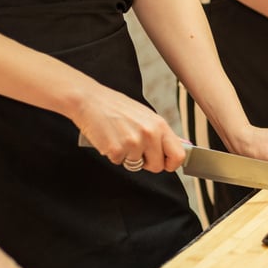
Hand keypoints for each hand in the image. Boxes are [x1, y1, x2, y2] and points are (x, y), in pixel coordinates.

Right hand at [71, 83, 185, 172]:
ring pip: (136, 166)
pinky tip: (109, 139)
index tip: (165, 163)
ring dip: (127, 157)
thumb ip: (159, 133)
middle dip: (147, 163)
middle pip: (158, 166)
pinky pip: (119, 163)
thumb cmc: (116, 107)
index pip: (179, 155)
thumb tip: (174, 149)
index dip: (172, 163)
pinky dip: (113, 155)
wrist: (89, 100)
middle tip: (135, 149)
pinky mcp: (116, 150)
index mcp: (160, 125)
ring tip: (119, 138)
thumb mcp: (145, 116)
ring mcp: (133, 143)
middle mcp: (149, 134)